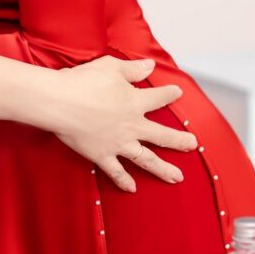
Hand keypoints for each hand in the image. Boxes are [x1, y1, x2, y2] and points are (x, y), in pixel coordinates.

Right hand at [53, 56, 195, 192]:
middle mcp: (132, 125)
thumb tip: (150, 65)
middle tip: (192, 144)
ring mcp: (118, 143)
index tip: (177, 93)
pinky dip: (124, 181)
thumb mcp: (111, 67)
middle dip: (179, 140)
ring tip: (177, 177)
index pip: (158, 98)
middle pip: (162, 136)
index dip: (169, 94)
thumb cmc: (84, 81)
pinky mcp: (102, 155)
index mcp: (135, 102)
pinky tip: (132, 188)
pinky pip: (116, 171)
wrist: (61, 102)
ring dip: (163, 169)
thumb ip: (133, 69)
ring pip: (146, 159)